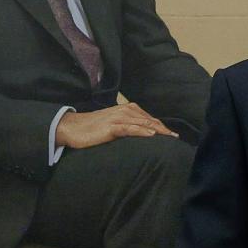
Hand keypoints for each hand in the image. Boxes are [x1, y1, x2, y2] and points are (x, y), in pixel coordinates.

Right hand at [56, 104, 178, 149]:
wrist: (71, 127)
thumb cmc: (89, 128)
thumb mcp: (110, 124)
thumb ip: (124, 126)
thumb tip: (136, 134)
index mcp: (126, 109)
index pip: (148, 118)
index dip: (161, 126)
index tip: (171, 135)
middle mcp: (125, 111)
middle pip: (149, 120)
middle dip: (163, 129)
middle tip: (176, 138)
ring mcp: (118, 118)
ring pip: (143, 123)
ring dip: (158, 130)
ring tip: (169, 138)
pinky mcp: (111, 127)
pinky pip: (130, 128)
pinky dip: (142, 131)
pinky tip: (151, 135)